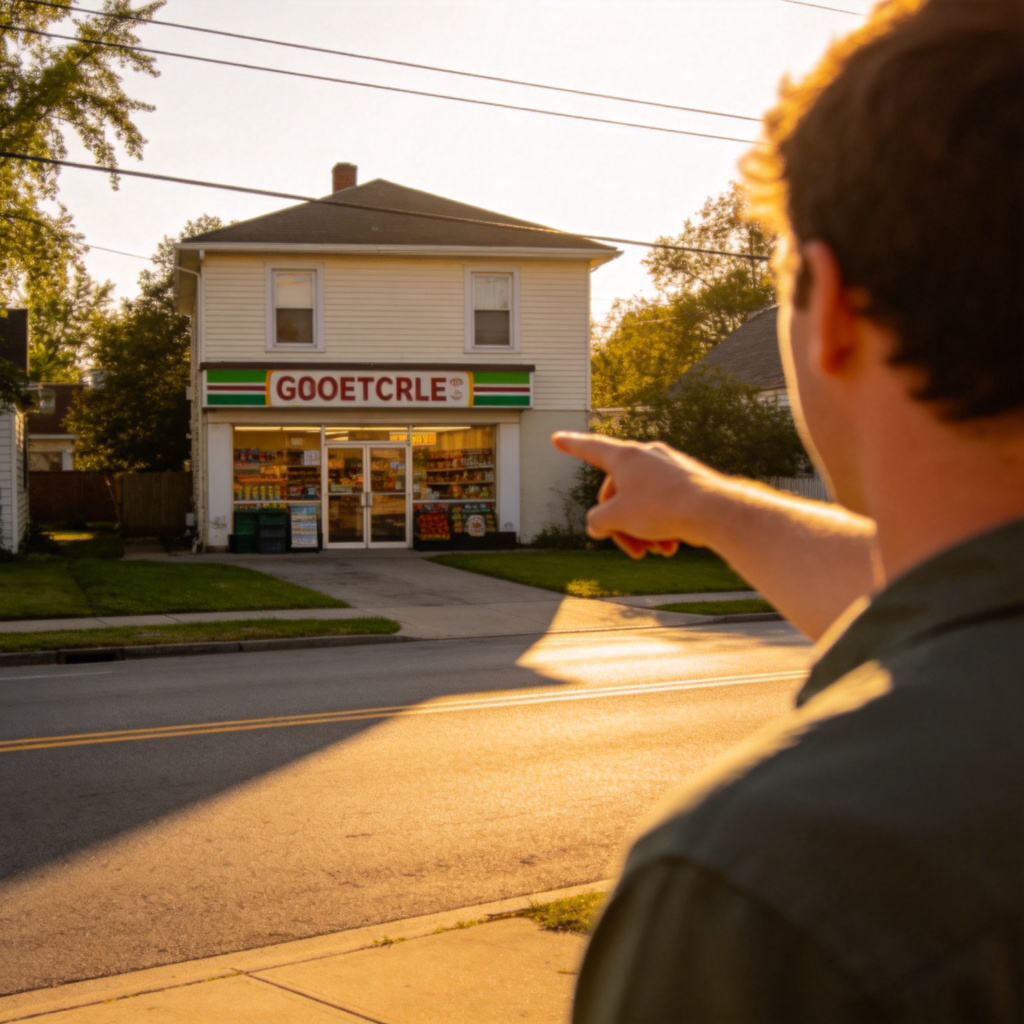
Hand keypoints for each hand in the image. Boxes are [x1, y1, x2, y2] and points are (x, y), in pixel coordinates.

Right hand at [551, 432, 725, 558]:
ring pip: (642, 502)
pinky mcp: (687, 481)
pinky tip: (670, 547)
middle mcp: (646, 456)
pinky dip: (661, 526)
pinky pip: (663, 504)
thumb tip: (598, 524)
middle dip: (619, 523)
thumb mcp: (617, 518)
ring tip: (653, 552)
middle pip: (618, 492)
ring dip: (641, 530)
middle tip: (629, 549)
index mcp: (625, 457)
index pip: (590, 448)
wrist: (714, 511)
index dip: (570, 445)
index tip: (556, 438)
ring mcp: (669, 467)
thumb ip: (596, 521)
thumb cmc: (662, 509)